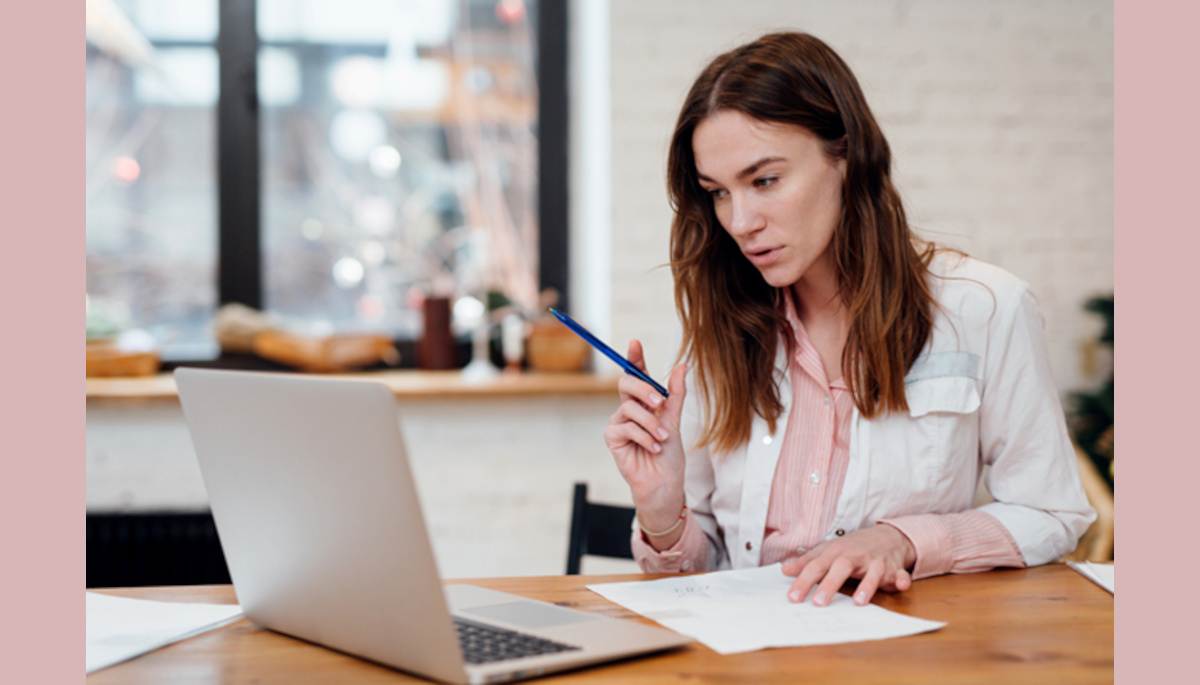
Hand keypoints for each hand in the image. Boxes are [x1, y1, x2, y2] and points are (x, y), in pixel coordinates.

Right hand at [603, 340, 688, 535]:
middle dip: (644, 390)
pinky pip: (626, 427)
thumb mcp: (675, 421)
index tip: (635, 343)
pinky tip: (653, 448)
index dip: (634, 358)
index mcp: (645, 402)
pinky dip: (644, 437)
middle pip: (627, 384)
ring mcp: (620, 422)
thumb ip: (676, 394)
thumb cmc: (669, 455)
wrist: (664, 483)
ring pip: (629, 408)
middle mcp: (630, 409)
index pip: (637, 375)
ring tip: (662, 439)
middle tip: (660, 402)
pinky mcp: (613, 438)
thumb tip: (682, 366)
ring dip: (650, 424)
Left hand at [780, 524, 915, 606]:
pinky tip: (902, 585)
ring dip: (867, 585)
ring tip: (859, 602)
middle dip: (830, 584)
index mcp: (836, 553)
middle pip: (841, 567)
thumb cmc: (852, 547)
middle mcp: (855, 556)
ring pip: (873, 571)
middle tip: (819, 603)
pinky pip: (900, 574)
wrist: (886, 535)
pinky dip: (902, 579)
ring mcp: (876, 562)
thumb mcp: (828, 551)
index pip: (816, 566)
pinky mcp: (895, 568)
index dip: (804, 581)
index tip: (792, 598)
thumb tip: (785, 570)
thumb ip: (808, 562)